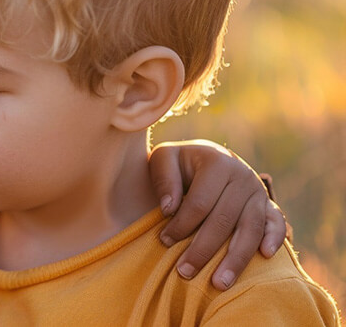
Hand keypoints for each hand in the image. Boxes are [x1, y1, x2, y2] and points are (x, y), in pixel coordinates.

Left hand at [148, 140, 287, 290]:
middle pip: (223, 220)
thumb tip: (169, 208)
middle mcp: (242, 176)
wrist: (207, 157)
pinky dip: (274, 238)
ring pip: (250, 228)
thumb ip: (164, 179)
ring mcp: (258, 192)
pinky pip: (275, 223)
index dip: (181, 224)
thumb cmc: (180, 163)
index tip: (163, 241)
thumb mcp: (164, 159)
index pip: (199, 202)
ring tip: (220, 284)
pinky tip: (265, 256)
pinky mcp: (267, 205)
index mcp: (217, 163)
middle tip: (184, 273)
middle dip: (203, 250)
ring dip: (235, 259)